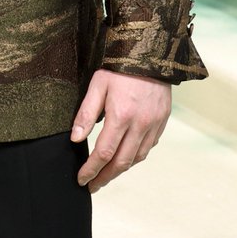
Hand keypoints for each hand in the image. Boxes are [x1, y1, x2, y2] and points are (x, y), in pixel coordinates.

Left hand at [71, 68, 170, 192]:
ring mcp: (154, 124)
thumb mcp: (98, 84)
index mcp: (121, 115)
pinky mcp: (162, 121)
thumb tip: (74, 139)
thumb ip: (86, 113)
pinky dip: (136, 156)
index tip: (81, 179)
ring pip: (137, 158)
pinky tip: (126, 157)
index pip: (104, 153)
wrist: (151, 51)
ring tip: (107, 175)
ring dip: (121, 170)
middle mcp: (140, 124)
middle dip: (105, 177)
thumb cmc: (120, 66)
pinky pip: (149, 147)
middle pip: (122, 162)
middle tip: (92, 186)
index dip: (91, 170)